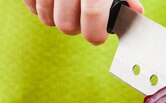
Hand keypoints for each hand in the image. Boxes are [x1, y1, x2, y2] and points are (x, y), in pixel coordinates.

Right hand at [23, 0, 143, 44]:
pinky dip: (40, 8)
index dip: (95, 33)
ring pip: (46, 18)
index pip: (92, 14)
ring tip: (66, 7)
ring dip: (56, 18)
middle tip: (82, 19)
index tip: (98, 36)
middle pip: (66, 24)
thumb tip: (134, 12)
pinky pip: (31, 7)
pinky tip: (52, 0)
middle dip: (75, 28)